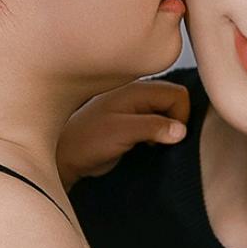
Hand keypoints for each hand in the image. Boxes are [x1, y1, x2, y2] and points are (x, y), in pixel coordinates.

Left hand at [57, 79, 189, 187]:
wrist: (64, 157)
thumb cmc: (86, 142)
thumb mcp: (121, 133)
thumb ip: (152, 127)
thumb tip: (182, 130)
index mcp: (136, 90)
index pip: (177, 94)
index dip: (180, 116)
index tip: (169, 136)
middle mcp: (137, 95)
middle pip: (174, 100)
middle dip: (176, 121)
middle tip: (159, 141)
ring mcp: (134, 108)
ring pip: (166, 112)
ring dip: (166, 129)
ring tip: (150, 144)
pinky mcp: (132, 123)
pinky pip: (157, 122)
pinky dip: (159, 134)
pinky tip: (146, 145)